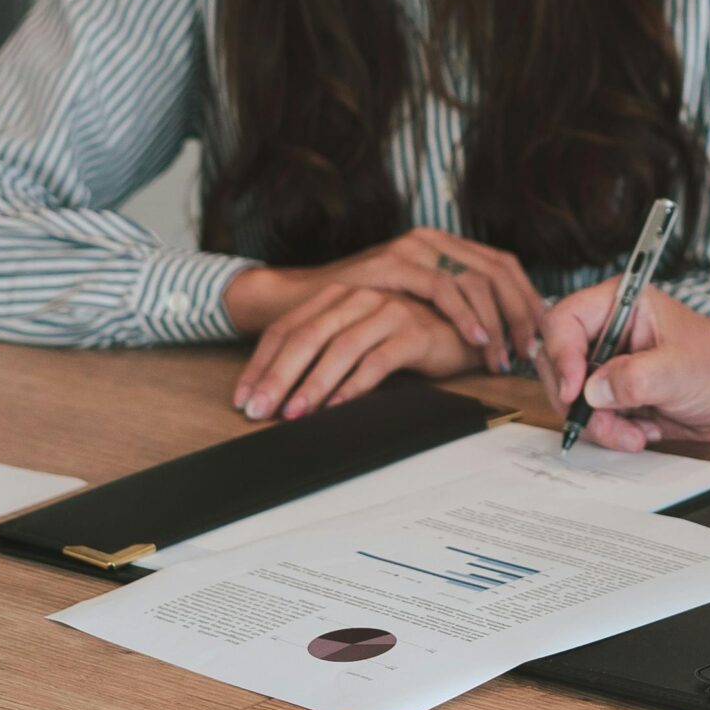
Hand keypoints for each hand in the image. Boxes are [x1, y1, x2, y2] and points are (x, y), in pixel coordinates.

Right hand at [224, 228, 545, 371]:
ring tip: (505, 357)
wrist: (299, 302)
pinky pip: (443, 288)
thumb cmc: (359, 314)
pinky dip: (466, 316)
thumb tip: (505, 339)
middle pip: (499, 270)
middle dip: (522, 313)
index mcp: (444, 245)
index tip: (543, 335)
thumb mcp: (415, 307)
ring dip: (498, 322)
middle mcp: (433, 239)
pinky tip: (478, 341)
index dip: (528, 300)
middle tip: (532, 352)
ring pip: (477, 279)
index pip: (503, 266)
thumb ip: (453, 312)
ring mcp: (413, 247)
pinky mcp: (393, 264)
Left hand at [229, 284, 475, 420]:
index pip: (286, 328)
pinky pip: (377, 361)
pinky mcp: (414, 333)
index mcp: (338, 296)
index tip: (243, 398)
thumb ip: (325, 351)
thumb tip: (280, 392)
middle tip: (258, 410)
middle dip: (277, 377)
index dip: (261, 365)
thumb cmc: (407, 336)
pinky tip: (336, 407)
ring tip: (293, 414)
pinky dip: (353, 386)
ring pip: (340, 349)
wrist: (465, 329)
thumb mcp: (358, 339)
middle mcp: (360, 298)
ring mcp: (388, 312)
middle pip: (306, 337)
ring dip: (312, 384)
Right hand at [533, 282, 709, 451]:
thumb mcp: (680, 371)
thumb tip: (591, 392)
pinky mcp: (619, 394)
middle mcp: (610, 332)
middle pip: (559, 363)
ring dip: (598, 424)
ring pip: (573, 397)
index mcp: (621, 305)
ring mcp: (612, 364)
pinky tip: (643, 432)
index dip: (561, 357)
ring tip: (634, 435)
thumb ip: (632, 379)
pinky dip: (612, 432)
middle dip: (578, 401)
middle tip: (605, 423)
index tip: (575, 393)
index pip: (564, 322)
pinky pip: (594, 417)